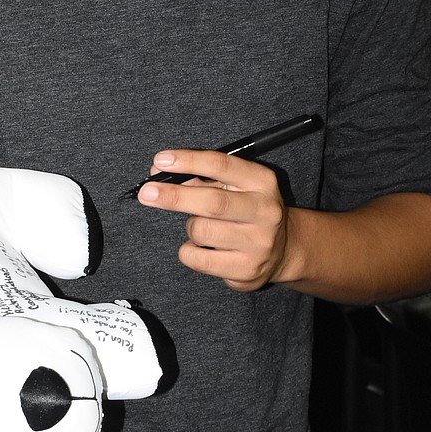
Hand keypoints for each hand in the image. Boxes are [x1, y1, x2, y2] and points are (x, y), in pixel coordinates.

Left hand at [136, 148, 289, 292]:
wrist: (284, 249)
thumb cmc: (248, 210)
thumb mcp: (235, 187)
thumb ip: (199, 178)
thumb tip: (159, 173)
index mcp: (262, 182)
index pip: (221, 165)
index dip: (188, 161)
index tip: (160, 161)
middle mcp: (265, 211)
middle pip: (212, 202)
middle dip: (174, 196)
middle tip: (146, 193)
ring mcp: (259, 243)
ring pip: (201, 231)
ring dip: (190, 227)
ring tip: (202, 227)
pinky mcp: (247, 270)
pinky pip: (198, 258)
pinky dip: (189, 251)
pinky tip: (203, 248)